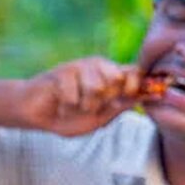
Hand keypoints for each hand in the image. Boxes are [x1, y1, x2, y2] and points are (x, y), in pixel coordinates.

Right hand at [15, 57, 142, 136]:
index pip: (133, 72)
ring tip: (74, 106)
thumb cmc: (68, 116)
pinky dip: (67, 107)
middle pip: (117, 78)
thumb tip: (148, 97)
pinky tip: (60, 105)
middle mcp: (97, 67)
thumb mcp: (99, 117)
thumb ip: (120, 106)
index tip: (128, 98)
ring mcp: (79, 67)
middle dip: (104, 100)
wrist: (36, 115)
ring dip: (84, 105)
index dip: (136, 85)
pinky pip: (74, 94)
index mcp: (110, 77)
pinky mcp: (62, 72)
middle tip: (89, 106)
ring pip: (96, 87)